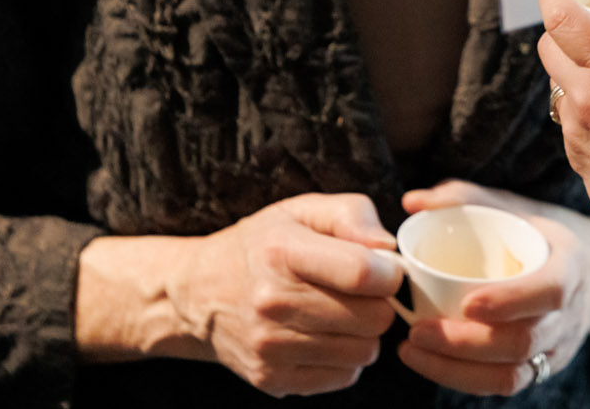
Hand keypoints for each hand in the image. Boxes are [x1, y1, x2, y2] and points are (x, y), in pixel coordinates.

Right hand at [175, 193, 401, 395]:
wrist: (198, 293)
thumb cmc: (260, 246)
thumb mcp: (300, 210)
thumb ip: (352, 215)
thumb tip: (388, 248)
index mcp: (282, 252)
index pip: (362, 273)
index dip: (391, 273)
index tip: (387, 269)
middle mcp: (272, 303)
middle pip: (372, 317)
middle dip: (380, 302)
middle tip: (362, 291)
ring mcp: (270, 347)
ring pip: (364, 351)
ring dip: (364, 333)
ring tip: (341, 312)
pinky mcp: (272, 379)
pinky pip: (344, 377)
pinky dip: (344, 358)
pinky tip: (324, 335)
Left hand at [394, 180, 589, 395]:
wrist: (579, 272)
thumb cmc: (531, 233)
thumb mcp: (507, 207)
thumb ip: (461, 198)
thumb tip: (411, 202)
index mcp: (569, 265)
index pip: (550, 291)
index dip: (511, 301)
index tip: (466, 304)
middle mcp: (569, 313)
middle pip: (523, 342)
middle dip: (466, 343)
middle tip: (417, 330)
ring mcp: (556, 347)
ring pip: (512, 375)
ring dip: (457, 368)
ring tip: (412, 350)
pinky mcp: (540, 370)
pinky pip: (505, 386)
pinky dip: (464, 379)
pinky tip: (429, 363)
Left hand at [537, 0, 589, 254]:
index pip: (561, 17)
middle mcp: (588, 96)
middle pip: (550, 45)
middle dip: (563, 29)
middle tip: (588, 23)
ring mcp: (577, 129)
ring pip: (556, 82)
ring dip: (571, 69)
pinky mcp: (575, 156)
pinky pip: (567, 117)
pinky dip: (581, 105)